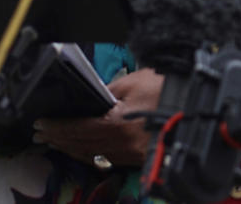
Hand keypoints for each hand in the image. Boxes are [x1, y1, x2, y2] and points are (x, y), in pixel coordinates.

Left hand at [34, 69, 163, 167]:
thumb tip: (92, 99)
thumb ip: (109, 92)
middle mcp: (120, 145)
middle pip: (81, 144)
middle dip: (58, 138)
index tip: (41, 124)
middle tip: (40, 135)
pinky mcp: (140, 158)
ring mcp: (131, 154)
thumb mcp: (137, 81)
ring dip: (70, 148)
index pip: (77, 127)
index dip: (56, 126)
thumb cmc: (171, 91)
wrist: (200, 110)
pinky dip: (90, 154)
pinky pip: (108, 159)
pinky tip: (83, 151)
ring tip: (56, 143)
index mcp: (116, 125)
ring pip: (92, 154)